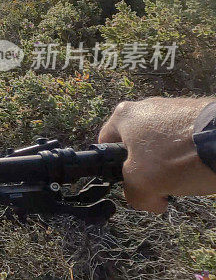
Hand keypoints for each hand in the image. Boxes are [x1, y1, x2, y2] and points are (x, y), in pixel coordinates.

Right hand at [98, 97, 215, 212]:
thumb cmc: (176, 157)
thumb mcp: (142, 184)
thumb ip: (133, 195)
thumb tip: (147, 201)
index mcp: (123, 116)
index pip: (106, 144)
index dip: (114, 168)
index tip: (130, 182)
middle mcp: (146, 105)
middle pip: (137, 145)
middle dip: (147, 167)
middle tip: (160, 184)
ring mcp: (174, 107)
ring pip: (163, 144)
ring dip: (170, 162)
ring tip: (186, 177)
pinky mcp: (199, 113)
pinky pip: (187, 139)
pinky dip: (190, 154)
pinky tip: (200, 167)